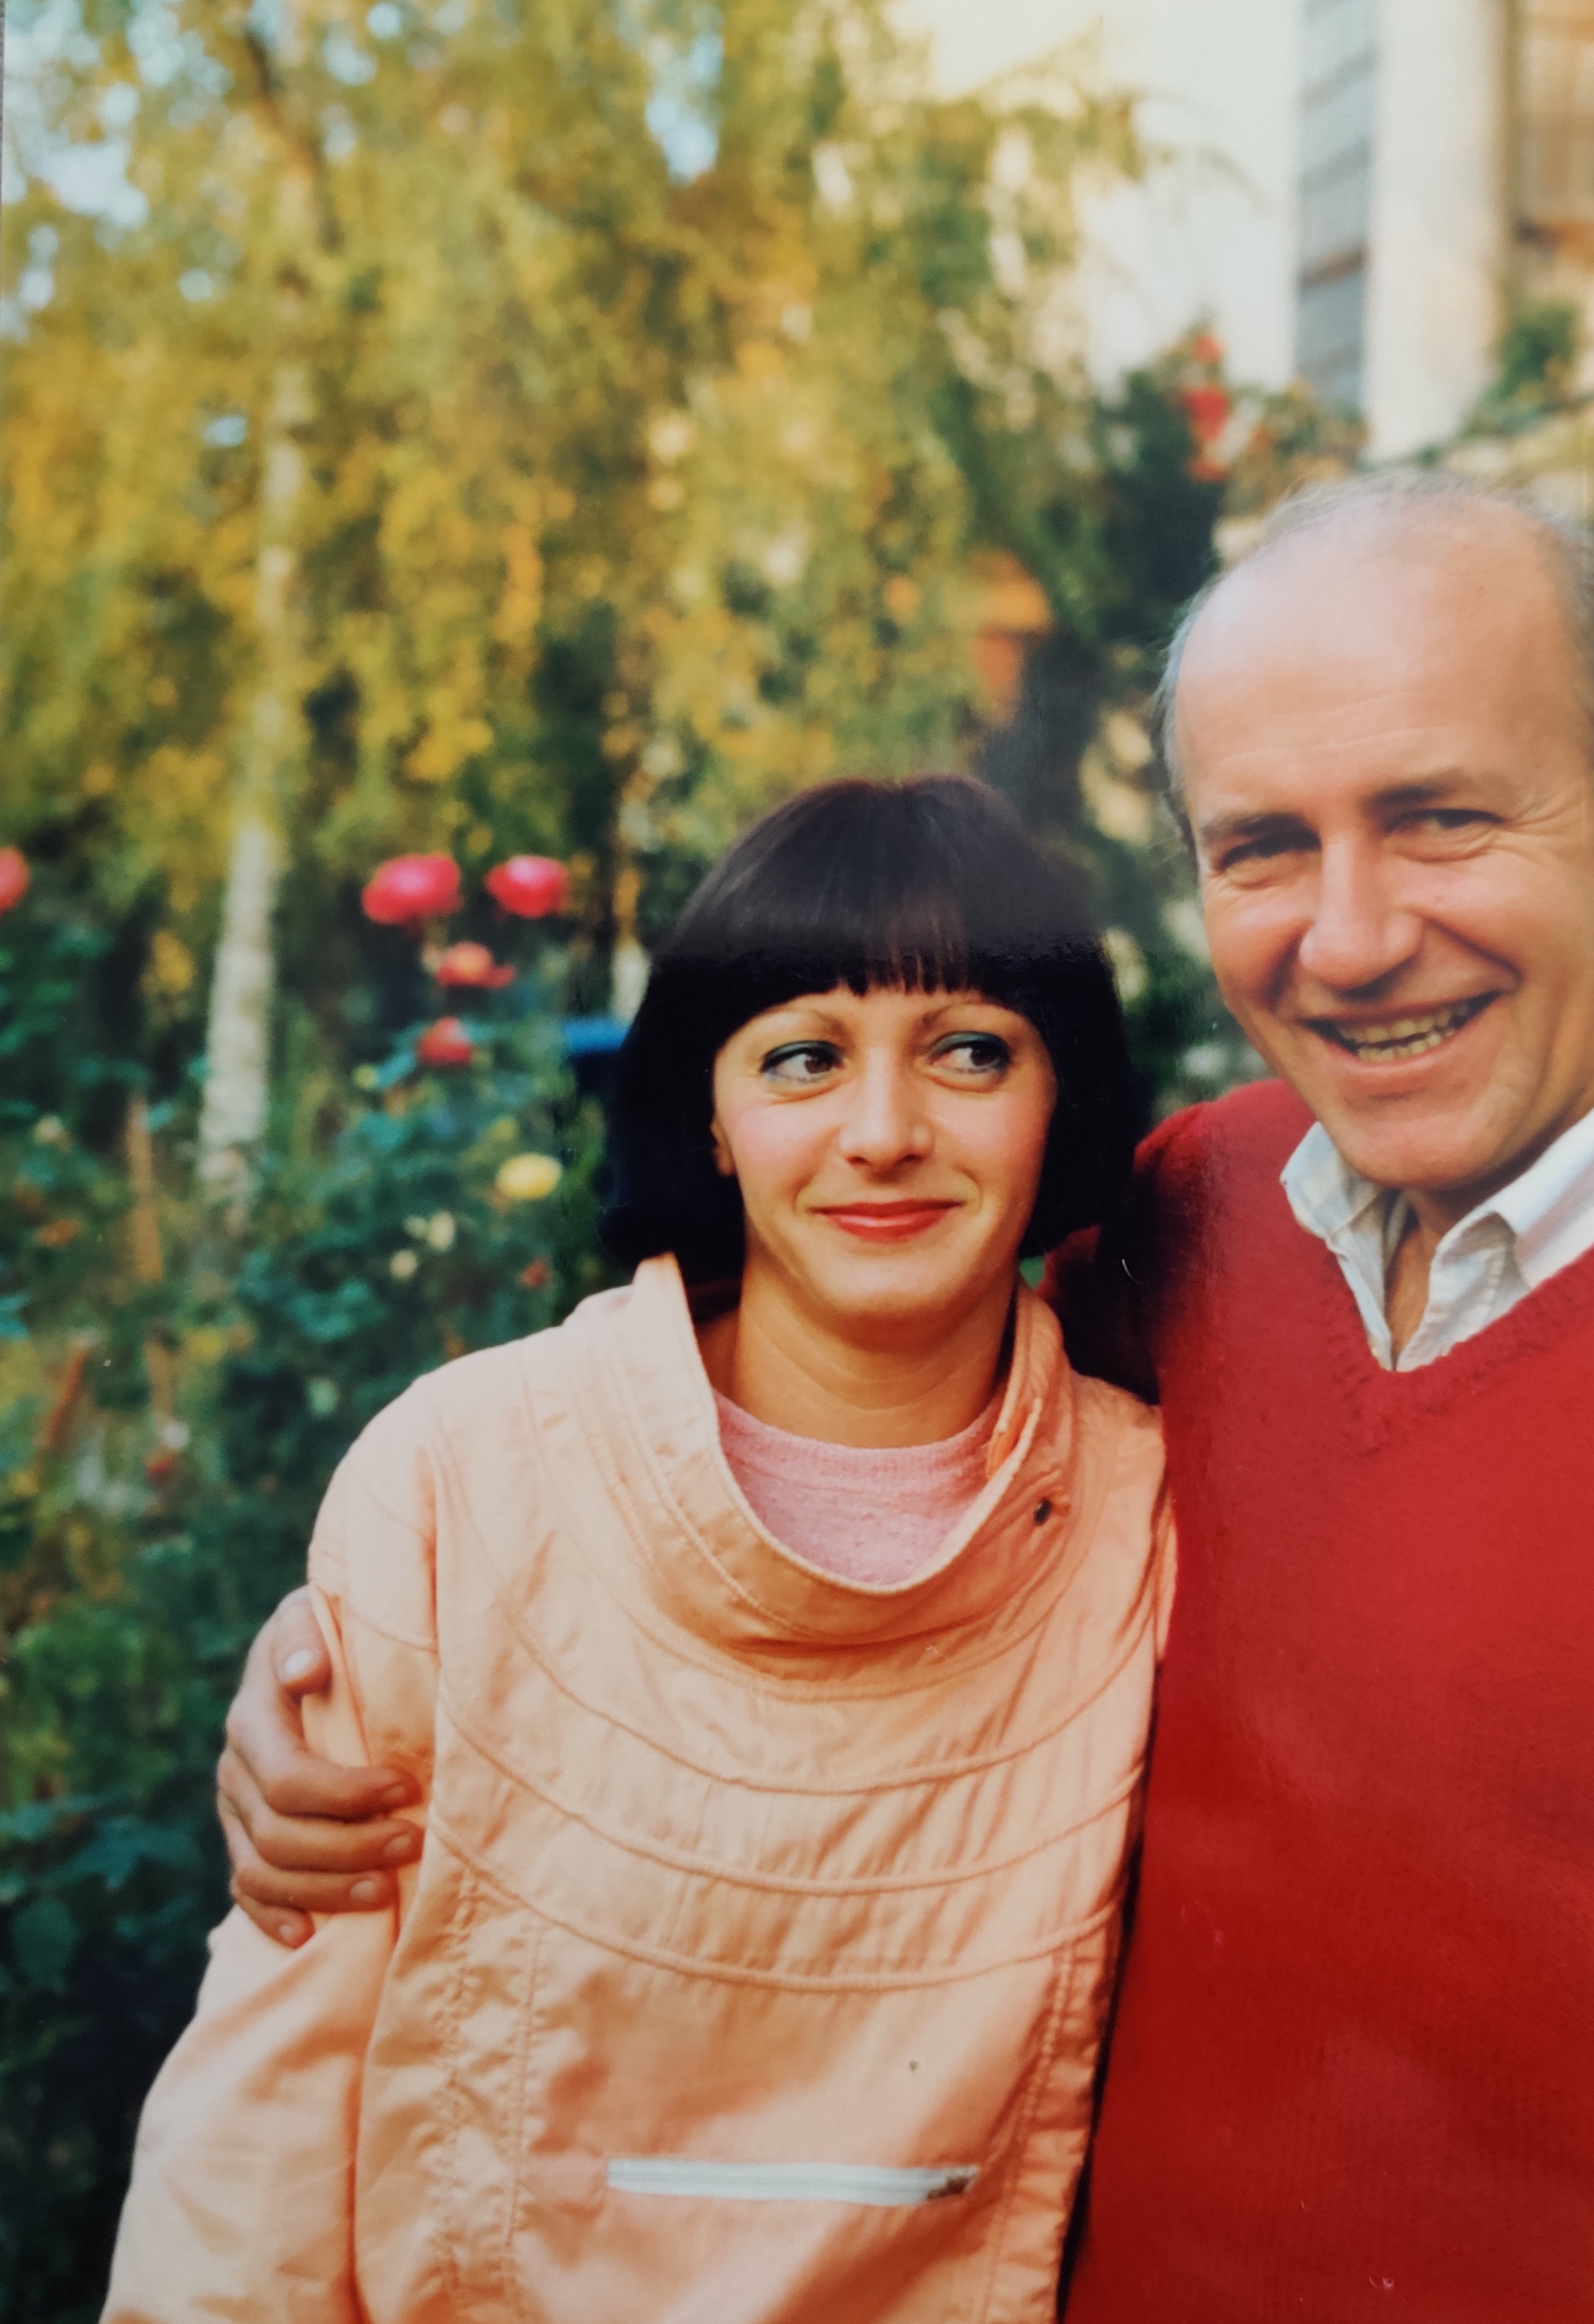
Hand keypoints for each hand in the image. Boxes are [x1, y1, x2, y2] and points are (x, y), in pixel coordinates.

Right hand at [218, 1586, 421, 1948]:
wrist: (309, 1649)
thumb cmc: (332, 1631)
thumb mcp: (317, 1613)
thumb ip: (305, 1636)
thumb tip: (305, 1672)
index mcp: (253, 1716)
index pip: (291, 1779)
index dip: (348, 1795)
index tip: (409, 1788)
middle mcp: (235, 1768)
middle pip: (280, 1835)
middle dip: (350, 1847)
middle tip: (414, 1843)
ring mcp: (234, 1808)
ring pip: (263, 1870)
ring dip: (326, 1888)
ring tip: (386, 1891)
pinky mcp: (241, 1836)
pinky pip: (244, 1890)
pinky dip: (274, 1917)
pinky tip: (310, 1935)